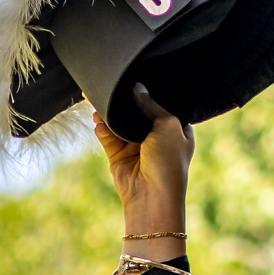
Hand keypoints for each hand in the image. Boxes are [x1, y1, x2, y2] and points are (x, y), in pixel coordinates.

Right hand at [91, 84, 193, 239]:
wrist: (151, 197)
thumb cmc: (168, 162)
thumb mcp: (167, 125)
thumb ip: (151, 105)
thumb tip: (137, 88)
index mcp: (176, 130)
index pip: (163, 105)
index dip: (150, 93)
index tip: (136, 77)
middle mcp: (157, 137)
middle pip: (138, 112)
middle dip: (125, 100)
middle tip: (110, 83)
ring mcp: (137, 146)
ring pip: (119, 122)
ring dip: (109, 112)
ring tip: (96, 98)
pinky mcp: (118, 155)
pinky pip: (108, 136)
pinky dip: (102, 128)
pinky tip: (98, 121)